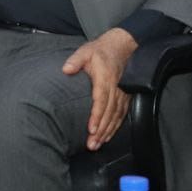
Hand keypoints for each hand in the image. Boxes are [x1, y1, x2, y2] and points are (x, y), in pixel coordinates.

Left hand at [61, 27, 137, 149]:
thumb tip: (65, 69)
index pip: (101, 101)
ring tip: (97, 144)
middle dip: (100, 130)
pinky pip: (121, 115)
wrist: (122, 46)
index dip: (97, 116)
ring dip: (107, 132)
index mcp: (105, 79)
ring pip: (115, 117)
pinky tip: (108, 136)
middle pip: (109, 113)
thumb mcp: (86, 51)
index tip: (91, 128)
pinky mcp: (125, 97)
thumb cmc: (101, 50)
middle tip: (91, 144)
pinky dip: (115, 127)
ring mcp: (122, 94)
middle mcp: (116, 89)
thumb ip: (75, 60)